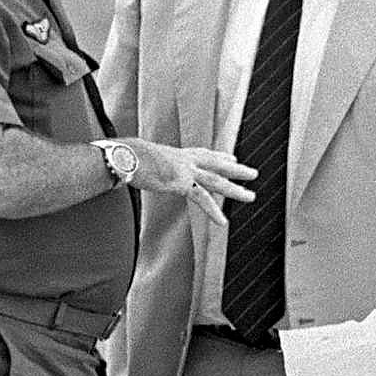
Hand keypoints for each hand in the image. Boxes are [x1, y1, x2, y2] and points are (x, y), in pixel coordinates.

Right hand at [120, 138, 255, 225]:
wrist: (122, 156)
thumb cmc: (123, 157)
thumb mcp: (139, 159)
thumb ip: (144, 165)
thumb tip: (128, 167)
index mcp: (175, 153)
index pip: (202, 154)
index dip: (218, 157)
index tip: (231, 158)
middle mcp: (184, 159)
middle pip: (216, 163)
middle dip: (235, 169)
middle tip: (252, 173)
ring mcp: (184, 170)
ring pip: (217, 180)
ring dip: (235, 189)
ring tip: (251, 196)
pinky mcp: (181, 183)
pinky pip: (202, 199)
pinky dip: (213, 211)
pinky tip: (223, 222)